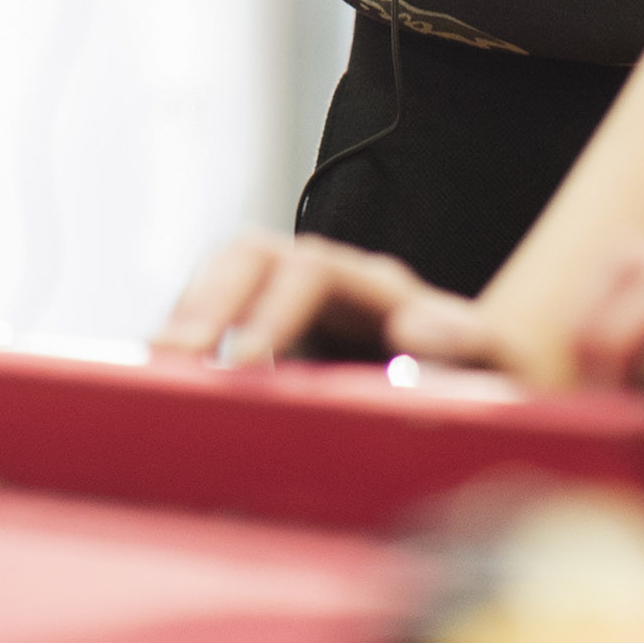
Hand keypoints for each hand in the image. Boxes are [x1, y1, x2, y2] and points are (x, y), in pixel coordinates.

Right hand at [152, 229, 513, 369]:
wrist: (473, 386)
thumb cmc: (485, 378)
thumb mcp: (488, 362)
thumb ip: (458, 345)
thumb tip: (414, 331)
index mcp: (375, 283)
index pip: (309, 271)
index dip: (271, 313)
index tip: (242, 365)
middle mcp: (327, 277)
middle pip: (250, 256)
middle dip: (206, 303)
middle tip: (171, 358)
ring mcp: (293, 298)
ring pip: (223, 276)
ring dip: (186, 315)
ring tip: (155, 364)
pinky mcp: (270, 328)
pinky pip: (216, 311)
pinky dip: (187, 336)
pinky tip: (166, 374)